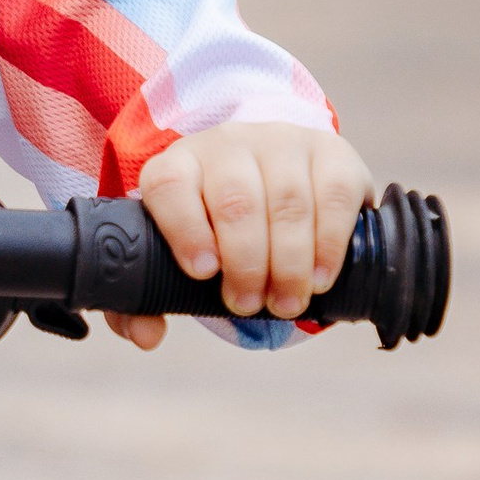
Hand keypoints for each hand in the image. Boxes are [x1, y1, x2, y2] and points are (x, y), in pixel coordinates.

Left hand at [109, 122, 373, 350]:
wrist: (273, 178)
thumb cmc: (215, 228)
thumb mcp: (177, 253)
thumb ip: (149, 296)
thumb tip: (146, 336)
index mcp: (178, 165)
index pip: (170, 186)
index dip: (184, 230)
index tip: (203, 273)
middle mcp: (227, 145)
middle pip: (235, 200)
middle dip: (244, 263)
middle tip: (248, 304)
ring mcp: (282, 143)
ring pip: (286, 201)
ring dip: (288, 263)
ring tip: (286, 303)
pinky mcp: (331, 152)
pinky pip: (333, 195)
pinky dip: (328, 244)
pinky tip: (318, 277)